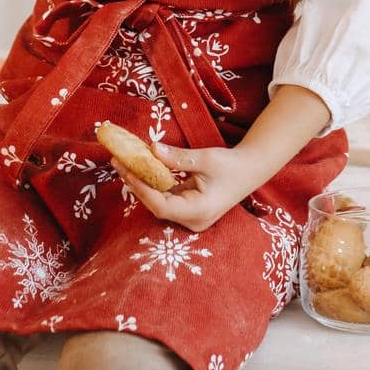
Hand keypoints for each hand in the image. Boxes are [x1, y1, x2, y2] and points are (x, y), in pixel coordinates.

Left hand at [109, 140, 258, 232]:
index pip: (161, 205)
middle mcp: (193, 220)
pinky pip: (167, 199)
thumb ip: (177, 158)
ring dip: (143, 184)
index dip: (141, 189)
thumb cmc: (231, 165)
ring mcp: (192, 217)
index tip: (126, 170)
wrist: (251, 170)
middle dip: (137, 185)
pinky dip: (155, 185)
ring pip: (160, 203)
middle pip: (157, 206)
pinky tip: (141, 169)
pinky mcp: (190, 210)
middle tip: (118, 162)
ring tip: (124, 164)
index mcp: (198, 211)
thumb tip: (151, 149)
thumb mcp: (204, 159)